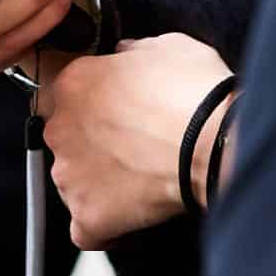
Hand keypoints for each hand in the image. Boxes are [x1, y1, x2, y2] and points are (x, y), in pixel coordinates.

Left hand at [39, 33, 233, 249]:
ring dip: (99, 182)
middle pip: (68, 138)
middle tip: (137, 145)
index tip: (124, 110)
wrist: (213, 142)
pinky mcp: (88, 215)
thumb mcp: (167, 47)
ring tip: (141, 180)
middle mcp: (61, 128)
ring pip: (74, 182)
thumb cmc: (194, 92)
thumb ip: (133, 52)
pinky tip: (131, 217)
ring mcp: (70, 176)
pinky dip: (105, 226)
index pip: (73, 93)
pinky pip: (86, 228)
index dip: (102, 102)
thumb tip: (128, 55)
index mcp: (75, 82)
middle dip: (96, 143)